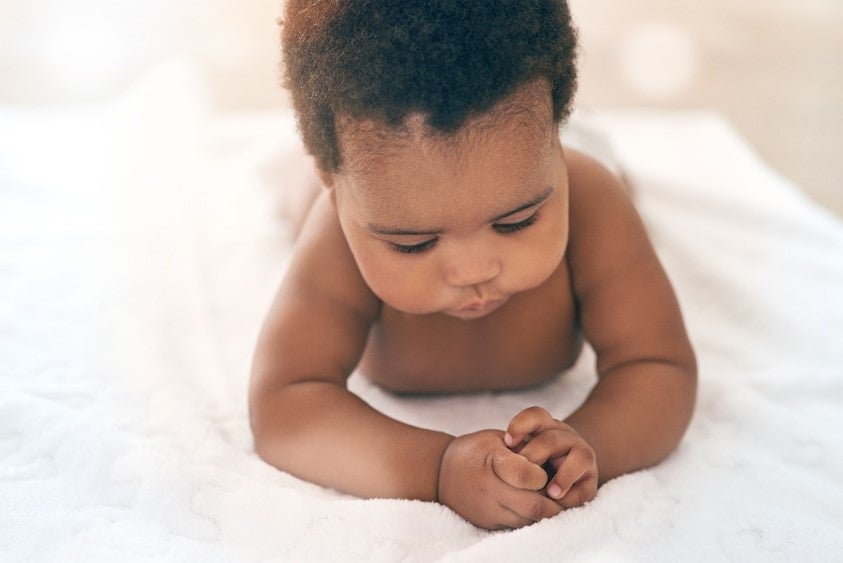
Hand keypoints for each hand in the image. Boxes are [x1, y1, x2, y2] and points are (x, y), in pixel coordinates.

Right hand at [437, 429, 561, 529]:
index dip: (542, 475)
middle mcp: (489, 490)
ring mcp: (489, 511)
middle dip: (555, 503)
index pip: (527, 476)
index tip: (545, 472)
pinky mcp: (488, 524)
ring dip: (546, 514)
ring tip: (553, 502)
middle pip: (534, 506)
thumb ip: (523, 446)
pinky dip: (531, 520)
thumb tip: (554, 458)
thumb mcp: (496, 439)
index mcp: (492, 462)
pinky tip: (537, 508)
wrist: (440, 472)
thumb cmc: (475, 450)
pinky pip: (518, 526)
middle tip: (561, 493)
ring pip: (529, 521)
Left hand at [505, 407, 597, 508]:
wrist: (562, 473)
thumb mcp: (518, 453)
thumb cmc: (531, 464)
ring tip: (550, 493)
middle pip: (551, 441)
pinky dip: (572, 497)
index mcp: (546, 427)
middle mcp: (566, 438)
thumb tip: (506, 467)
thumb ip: (514, 456)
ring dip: (564, 477)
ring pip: (580, 458)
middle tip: (520, 476)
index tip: (507, 442)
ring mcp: (582, 457)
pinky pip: (585, 488)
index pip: (535, 416)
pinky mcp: (590, 483)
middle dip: (535, 458)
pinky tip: (558, 503)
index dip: (520, 426)